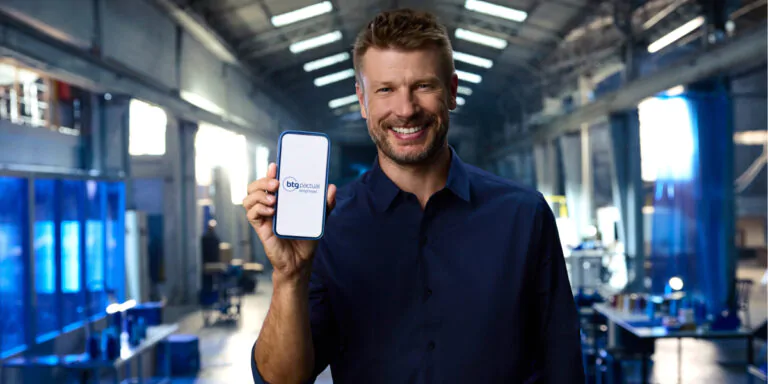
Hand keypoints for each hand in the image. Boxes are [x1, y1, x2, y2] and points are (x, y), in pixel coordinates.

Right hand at [242, 163, 336, 281]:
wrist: (301, 261)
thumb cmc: (306, 238)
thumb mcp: (319, 218)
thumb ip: (326, 204)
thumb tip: (331, 187)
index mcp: (281, 200)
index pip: (270, 181)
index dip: (270, 172)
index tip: (276, 165)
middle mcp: (269, 205)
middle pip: (255, 186)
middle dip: (262, 181)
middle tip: (276, 183)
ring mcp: (264, 216)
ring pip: (249, 198)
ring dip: (259, 194)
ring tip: (274, 198)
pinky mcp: (260, 228)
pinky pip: (251, 214)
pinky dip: (259, 209)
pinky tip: (271, 211)